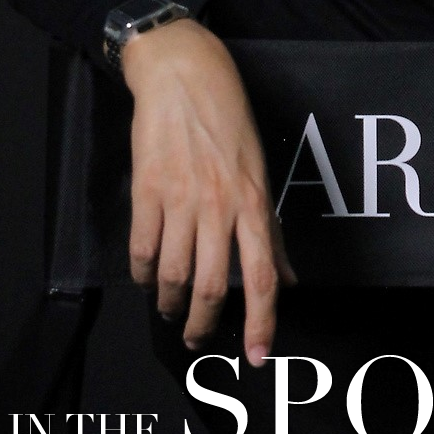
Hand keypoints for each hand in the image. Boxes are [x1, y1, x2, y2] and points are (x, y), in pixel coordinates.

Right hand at [120, 16, 295, 364]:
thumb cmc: (228, 122)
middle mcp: (220, 206)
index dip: (260, 322)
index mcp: (253, 203)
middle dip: (203, 323)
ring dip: (169, 303)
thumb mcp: (260, 173)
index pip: (262, 277)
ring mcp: (181, 199)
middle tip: (197, 337)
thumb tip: (290, 280)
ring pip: (173, 274)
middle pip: (211, 286)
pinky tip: (148, 277)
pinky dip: (144, 273)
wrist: (184, 77)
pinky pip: (143, 248)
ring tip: (170, 310)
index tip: (256, 356)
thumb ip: (271, 233)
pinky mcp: (147, 190)